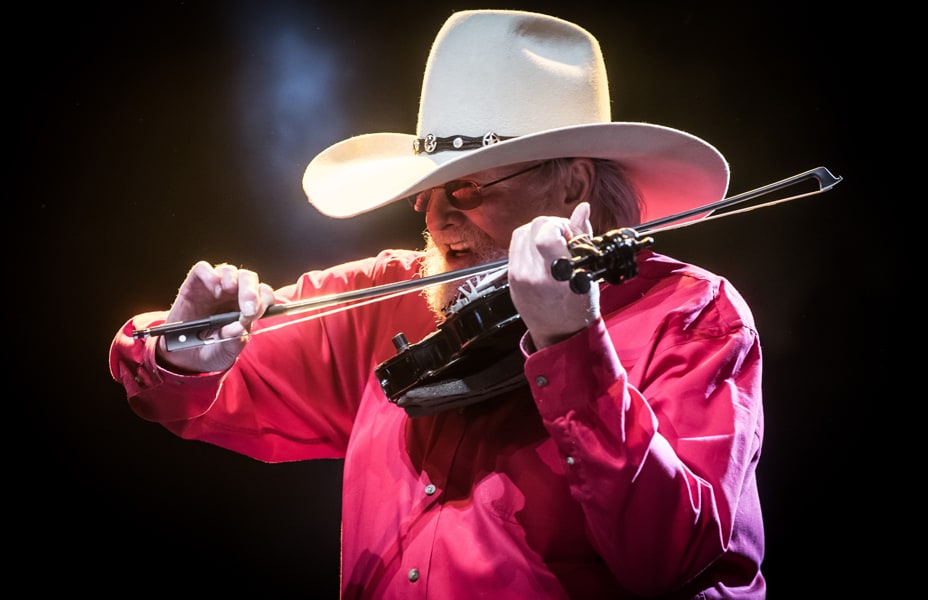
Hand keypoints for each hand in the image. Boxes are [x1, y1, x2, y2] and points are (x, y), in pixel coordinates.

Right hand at [155, 261, 275, 372]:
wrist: (185, 356)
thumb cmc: (211, 350)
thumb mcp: (225, 351)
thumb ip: (234, 339)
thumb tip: (241, 326)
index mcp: (247, 307)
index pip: (263, 294)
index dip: (264, 300)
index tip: (256, 314)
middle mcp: (233, 294)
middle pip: (248, 278)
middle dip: (251, 291)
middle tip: (249, 308)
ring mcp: (214, 287)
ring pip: (229, 271)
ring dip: (232, 279)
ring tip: (229, 291)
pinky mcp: (195, 284)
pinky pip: (203, 269)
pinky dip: (209, 275)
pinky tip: (212, 289)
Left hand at [508, 202, 599, 349]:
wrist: (557, 334)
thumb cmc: (577, 309)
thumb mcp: (588, 274)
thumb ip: (583, 237)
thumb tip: (583, 209)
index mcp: (554, 276)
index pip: (545, 234)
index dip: (560, 226)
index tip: (570, 235)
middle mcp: (531, 275)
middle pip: (533, 226)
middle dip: (552, 225)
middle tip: (565, 239)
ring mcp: (517, 275)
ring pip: (521, 232)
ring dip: (539, 231)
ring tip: (554, 244)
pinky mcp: (510, 276)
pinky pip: (515, 245)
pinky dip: (529, 241)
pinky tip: (542, 252)